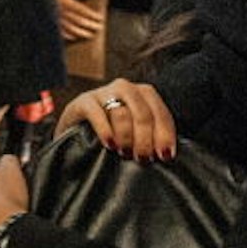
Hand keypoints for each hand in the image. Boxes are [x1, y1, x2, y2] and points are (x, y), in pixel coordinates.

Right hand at [50, 0, 103, 40]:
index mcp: (65, 1)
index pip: (82, 10)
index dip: (93, 15)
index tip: (101, 18)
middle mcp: (60, 10)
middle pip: (78, 20)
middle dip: (90, 25)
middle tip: (99, 28)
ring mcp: (54, 17)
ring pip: (70, 27)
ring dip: (81, 32)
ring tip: (90, 35)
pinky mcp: (49, 21)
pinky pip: (59, 31)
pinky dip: (67, 35)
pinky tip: (74, 37)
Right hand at [59, 80, 176, 161]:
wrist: (78, 131)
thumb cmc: (115, 135)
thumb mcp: (137, 132)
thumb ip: (153, 135)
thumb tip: (168, 154)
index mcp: (144, 94)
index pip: (160, 113)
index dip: (165, 135)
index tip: (165, 157)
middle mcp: (125, 88)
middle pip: (143, 114)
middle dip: (145, 140)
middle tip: (143, 159)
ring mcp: (102, 92)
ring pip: (121, 114)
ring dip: (126, 138)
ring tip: (125, 154)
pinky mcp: (83, 101)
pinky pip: (97, 113)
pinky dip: (106, 131)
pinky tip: (110, 145)